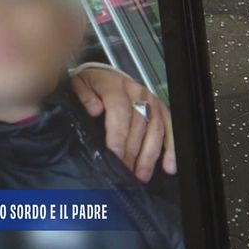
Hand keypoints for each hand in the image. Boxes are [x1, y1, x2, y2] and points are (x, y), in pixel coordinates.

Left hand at [71, 68, 176, 182]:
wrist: (102, 74)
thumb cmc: (89, 84)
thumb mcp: (78, 84)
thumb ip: (83, 96)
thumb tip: (94, 109)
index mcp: (114, 85)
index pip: (119, 110)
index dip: (118, 135)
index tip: (115, 154)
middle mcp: (136, 92)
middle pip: (139, 124)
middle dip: (132, 151)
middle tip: (125, 171)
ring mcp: (150, 100)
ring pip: (156, 129)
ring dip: (149, 154)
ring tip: (142, 174)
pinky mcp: (159, 108)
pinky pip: (169, 128)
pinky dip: (171, 148)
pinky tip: (168, 166)